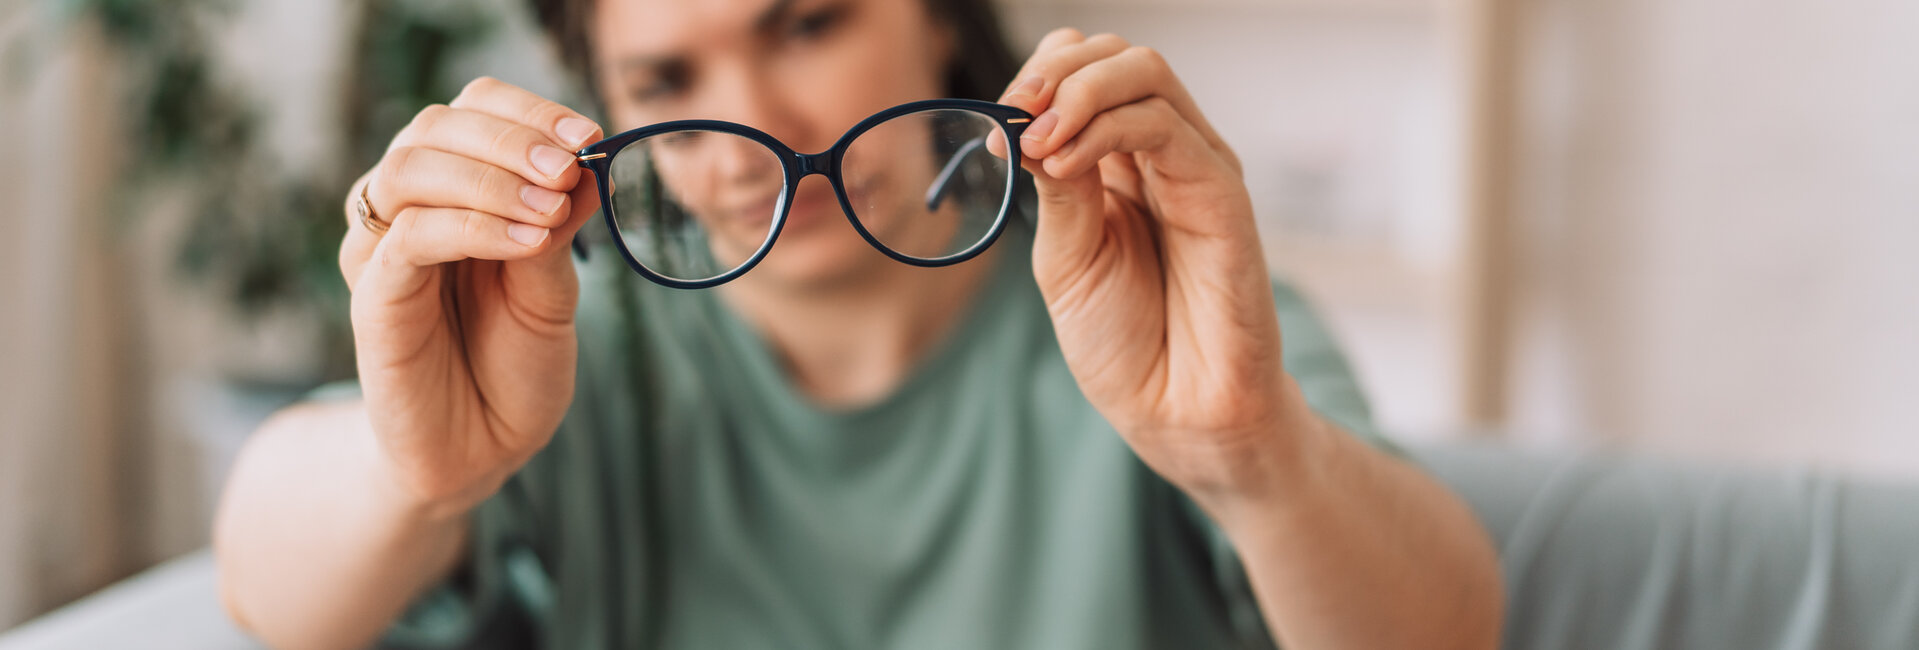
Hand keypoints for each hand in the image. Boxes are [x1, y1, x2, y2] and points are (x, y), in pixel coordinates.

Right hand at [340, 77, 602, 514]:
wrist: (482, 451)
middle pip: (435, 126)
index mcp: (455, 191)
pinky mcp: (373, 297)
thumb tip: (590, 162)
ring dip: (492, 176)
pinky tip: (529, 241)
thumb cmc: (514, 365)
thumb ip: (560, 226)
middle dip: (512, 137)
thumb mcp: (553, 288)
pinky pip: (409, 238)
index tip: (590, 132)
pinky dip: (474, 226)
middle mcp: (408, 209)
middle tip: (573, 164)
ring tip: (554, 207)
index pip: (472, 110)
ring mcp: (382, 250)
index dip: (528, 111)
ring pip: (411, 168)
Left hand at [999, 30, 1322, 503]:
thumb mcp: (1066, 259)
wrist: (1177, 413)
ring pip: (1144, 71)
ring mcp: (1194, 167)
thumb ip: (1056, 189)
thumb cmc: (1127, 345)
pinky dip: (1104, 127)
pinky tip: (1064, 161)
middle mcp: (1161, 155)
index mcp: (1119, 166)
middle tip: (1013, 114)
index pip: (1082, 74)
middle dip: (1052, 70)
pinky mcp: (1222, 190)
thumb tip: (1029, 122)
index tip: (996, 124)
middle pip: (1116, 56)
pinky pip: (1165, 126)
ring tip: (1036, 140)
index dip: (1036, 79)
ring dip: (1075, 91)